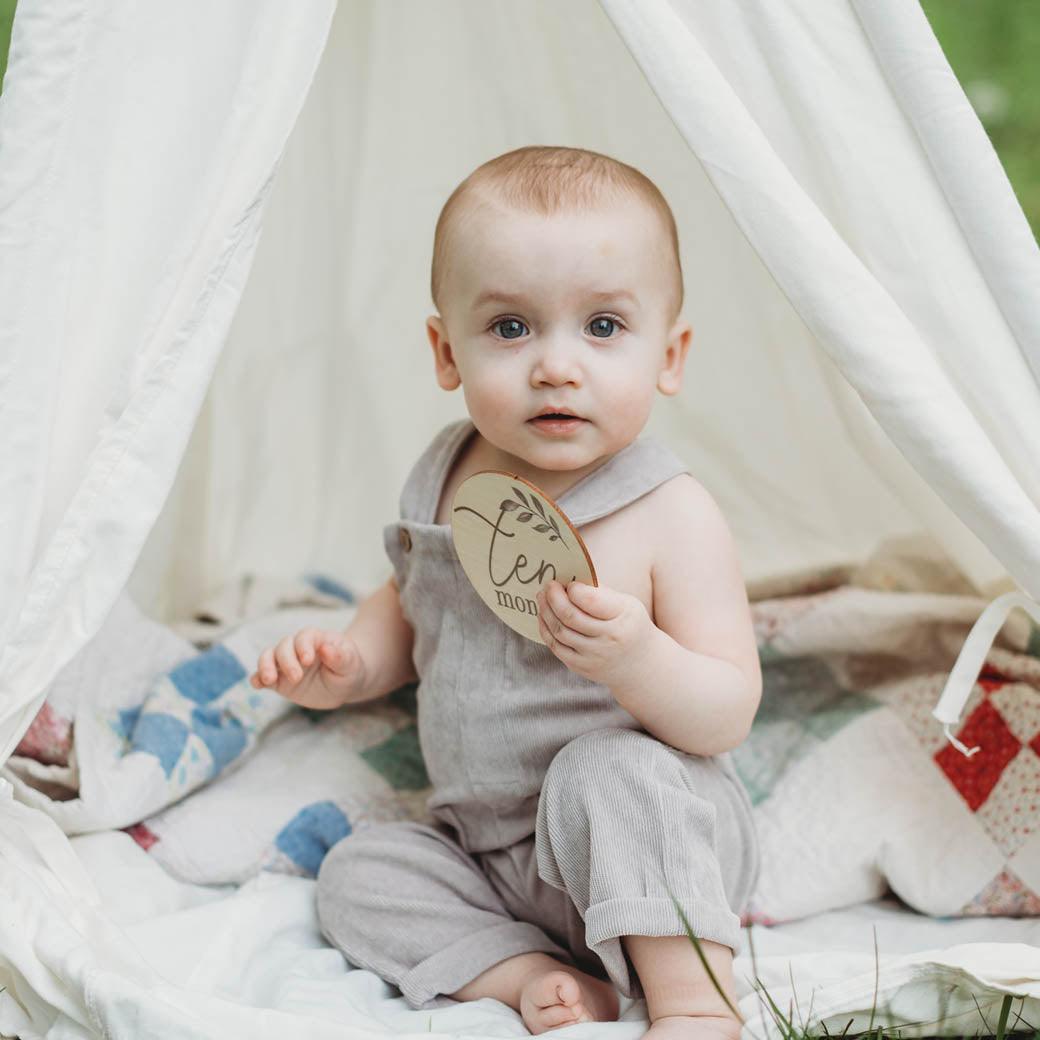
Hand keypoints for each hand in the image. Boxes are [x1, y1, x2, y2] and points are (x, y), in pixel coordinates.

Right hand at [249, 628, 367, 709]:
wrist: (345, 684)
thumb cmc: (349, 668)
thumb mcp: (350, 663)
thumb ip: (340, 656)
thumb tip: (326, 648)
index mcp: (315, 638)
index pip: (304, 637)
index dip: (303, 646)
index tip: (308, 660)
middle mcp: (296, 648)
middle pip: (283, 646)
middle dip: (287, 661)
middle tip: (297, 677)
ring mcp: (286, 663)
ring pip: (268, 657)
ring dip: (265, 667)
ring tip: (269, 680)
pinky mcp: (279, 680)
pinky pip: (263, 676)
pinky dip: (257, 679)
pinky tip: (257, 685)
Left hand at [535, 580, 655, 687]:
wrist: (639, 664)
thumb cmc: (629, 625)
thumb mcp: (627, 604)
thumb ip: (601, 593)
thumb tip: (570, 580)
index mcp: (622, 617)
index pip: (591, 601)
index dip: (574, 589)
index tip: (569, 582)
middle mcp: (608, 639)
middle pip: (570, 616)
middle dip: (554, 598)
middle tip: (548, 585)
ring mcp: (594, 656)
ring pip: (560, 632)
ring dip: (546, 611)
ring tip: (542, 597)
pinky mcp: (581, 667)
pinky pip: (556, 647)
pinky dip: (546, 629)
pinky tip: (544, 616)